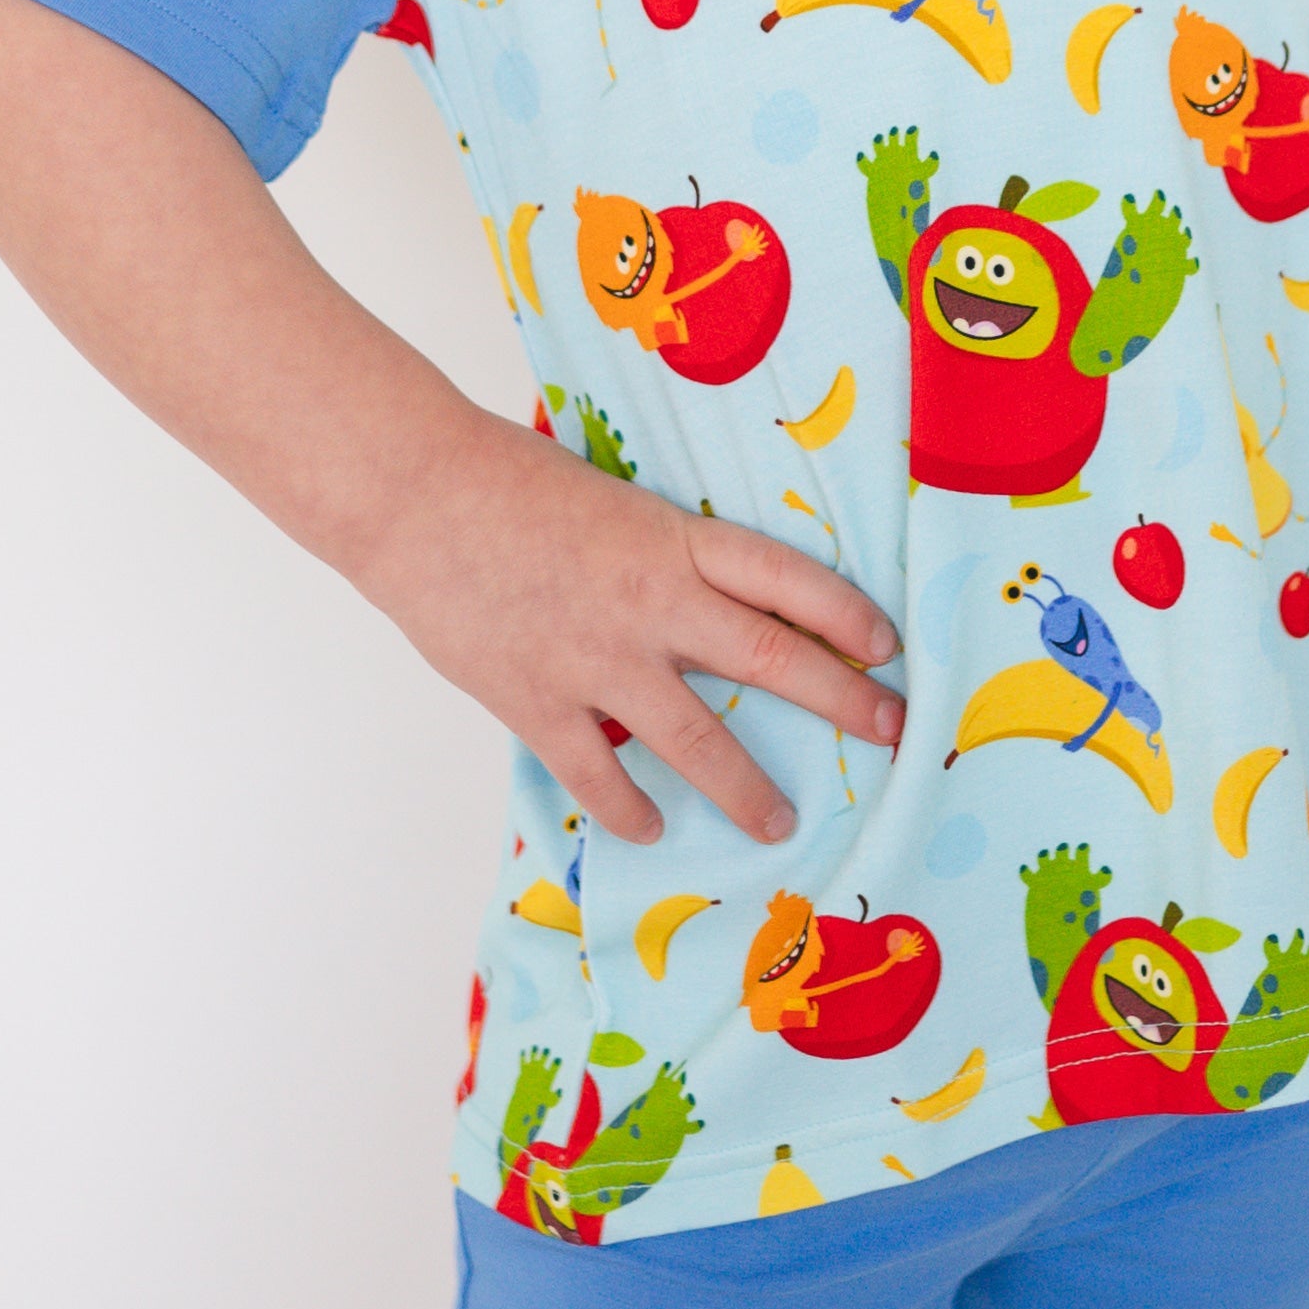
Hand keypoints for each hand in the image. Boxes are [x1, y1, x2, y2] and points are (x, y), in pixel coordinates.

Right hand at [356, 406, 900, 847]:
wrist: (414, 492)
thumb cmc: (507, 482)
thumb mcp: (611, 505)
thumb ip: (659, 558)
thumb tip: (703, 604)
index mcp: (673, 539)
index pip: (786, 578)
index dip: (845, 613)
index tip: (889, 646)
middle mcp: (652, 602)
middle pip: (771, 659)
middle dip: (843, 701)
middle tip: (894, 733)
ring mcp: (598, 658)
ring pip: (696, 739)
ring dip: (746, 788)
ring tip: (780, 823)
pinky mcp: (539, 701)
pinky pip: (600, 773)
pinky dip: (628, 808)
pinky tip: (650, 826)